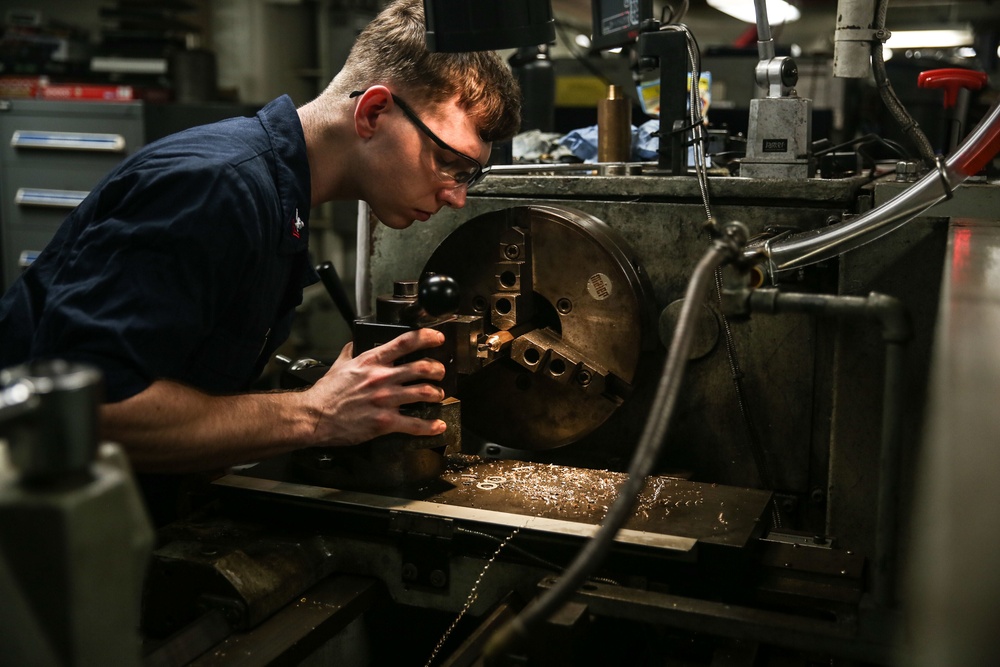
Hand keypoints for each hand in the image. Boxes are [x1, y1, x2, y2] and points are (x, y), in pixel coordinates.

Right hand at [303, 328, 446, 445]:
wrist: (314, 416)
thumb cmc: (326, 393)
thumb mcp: (339, 365)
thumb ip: (350, 352)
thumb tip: (354, 343)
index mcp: (371, 362)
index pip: (405, 342)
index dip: (426, 337)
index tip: (438, 338)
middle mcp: (381, 378)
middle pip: (421, 367)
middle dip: (437, 369)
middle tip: (440, 372)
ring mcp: (385, 400)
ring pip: (424, 392)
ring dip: (437, 393)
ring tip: (438, 394)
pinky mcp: (385, 422)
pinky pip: (414, 424)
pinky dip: (430, 425)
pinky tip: (438, 425)